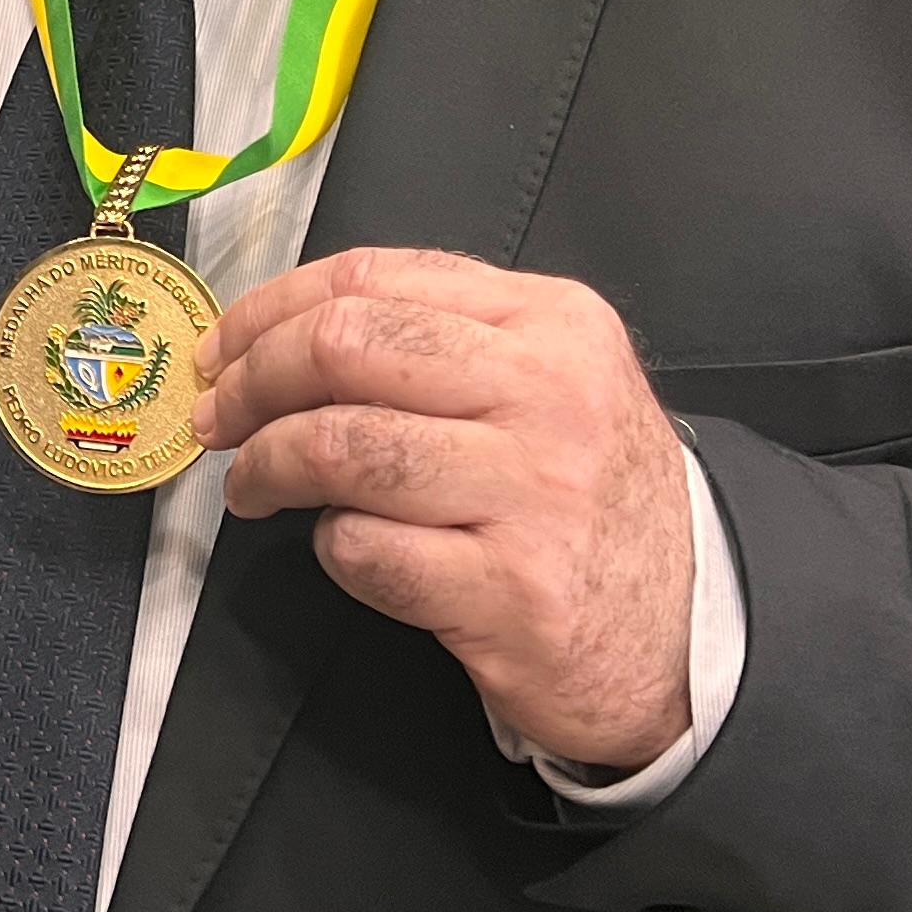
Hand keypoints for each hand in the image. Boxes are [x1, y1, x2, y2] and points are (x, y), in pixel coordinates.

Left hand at [192, 248, 691, 770]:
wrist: (690, 631)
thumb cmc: (591, 499)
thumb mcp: (553, 380)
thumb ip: (440, 339)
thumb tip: (280, 335)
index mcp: (551, 321)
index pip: (370, 279)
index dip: (268, 311)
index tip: (223, 350)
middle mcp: (549, 394)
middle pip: (344, 348)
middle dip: (253, 381)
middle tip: (222, 419)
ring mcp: (534, 493)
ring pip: (342, 446)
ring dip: (268, 466)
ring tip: (253, 488)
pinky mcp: (511, 590)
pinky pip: (366, 550)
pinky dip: (330, 546)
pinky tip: (343, 547)